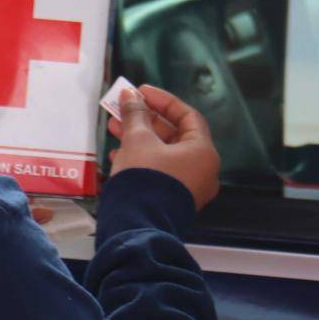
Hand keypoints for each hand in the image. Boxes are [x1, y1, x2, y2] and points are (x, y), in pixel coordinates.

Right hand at [107, 84, 220, 209]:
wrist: (137, 226)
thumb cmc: (144, 181)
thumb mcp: (137, 140)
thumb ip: (135, 114)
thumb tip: (130, 96)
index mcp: (203, 152)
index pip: (187, 116)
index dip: (163, 101)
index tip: (142, 92)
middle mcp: (203, 171)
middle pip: (174, 135)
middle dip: (145, 120)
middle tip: (124, 109)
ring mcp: (190, 188)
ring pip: (164, 154)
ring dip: (140, 139)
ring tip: (115, 129)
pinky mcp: (174, 201)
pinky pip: (161, 172)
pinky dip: (143, 160)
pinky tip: (119, 155)